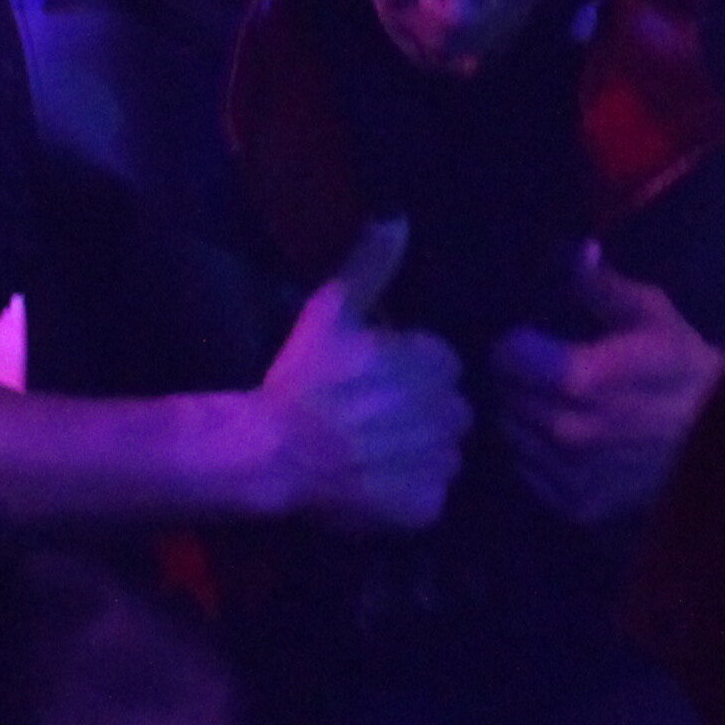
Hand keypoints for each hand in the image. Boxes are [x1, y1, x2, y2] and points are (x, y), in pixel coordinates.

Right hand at [247, 218, 469, 533]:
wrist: (271, 452)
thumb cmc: (302, 379)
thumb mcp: (331, 311)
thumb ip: (371, 265)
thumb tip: (399, 217)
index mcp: (434, 365)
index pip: (446, 367)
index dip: (412, 375)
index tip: (379, 385)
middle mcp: (448, 413)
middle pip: (453, 412)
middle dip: (424, 414)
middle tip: (377, 420)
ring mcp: (439, 462)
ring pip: (447, 454)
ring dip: (422, 453)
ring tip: (376, 453)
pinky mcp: (426, 507)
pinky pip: (433, 496)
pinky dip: (411, 493)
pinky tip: (377, 484)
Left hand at [491, 247, 724, 531]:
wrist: (723, 442)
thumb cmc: (684, 369)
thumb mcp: (651, 315)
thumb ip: (601, 285)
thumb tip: (574, 249)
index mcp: (579, 378)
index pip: (507, 357)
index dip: (516, 344)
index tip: (533, 340)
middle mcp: (567, 430)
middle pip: (505, 395)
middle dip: (520, 379)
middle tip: (547, 370)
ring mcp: (570, 474)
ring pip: (513, 434)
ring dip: (527, 416)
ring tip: (560, 403)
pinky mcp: (577, 506)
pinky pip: (530, 472)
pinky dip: (541, 455)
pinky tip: (573, 439)